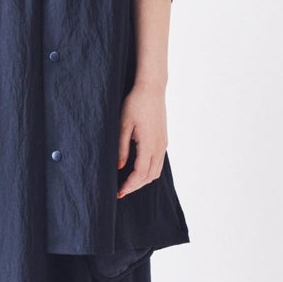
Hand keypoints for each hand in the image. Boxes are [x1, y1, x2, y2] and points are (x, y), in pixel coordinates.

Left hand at [116, 80, 166, 197]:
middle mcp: (159, 146)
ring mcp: (163, 144)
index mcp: (149, 144)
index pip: (140, 173)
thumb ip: (121, 148)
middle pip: (150, 176)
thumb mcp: (123, 125)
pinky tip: (138, 170)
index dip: (129, 185)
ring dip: (143, 180)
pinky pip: (158, 162)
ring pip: (156, 171)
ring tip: (128, 183)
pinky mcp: (163, 139)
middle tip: (121, 191)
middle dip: (136, 186)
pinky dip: (149, 171)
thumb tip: (119, 167)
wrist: (151, 89)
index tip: (119, 192)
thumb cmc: (135, 104)